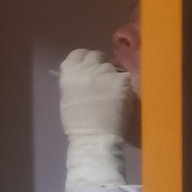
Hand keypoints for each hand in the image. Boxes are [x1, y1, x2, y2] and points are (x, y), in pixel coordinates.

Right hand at [58, 49, 132, 190]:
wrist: (94, 137)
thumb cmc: (76, 123)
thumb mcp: (67, 97)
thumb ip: (73, 81)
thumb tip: (81, 76)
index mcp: (70, 72)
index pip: (77, 54)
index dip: (83, 60)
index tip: (86, 68)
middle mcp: (87, 67)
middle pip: (95, 56)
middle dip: (98, 65)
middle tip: (100, 80)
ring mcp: (106, 72)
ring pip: (111, 67)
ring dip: (111, 76)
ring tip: (112, 92)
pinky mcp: (123, 80)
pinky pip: (125, 77)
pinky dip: (123, 85)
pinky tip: (121, 97)